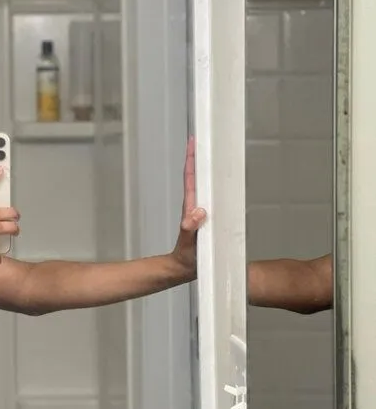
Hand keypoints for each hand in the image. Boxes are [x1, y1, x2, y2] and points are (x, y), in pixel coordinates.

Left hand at [170, 136, 206, 279]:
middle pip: (197, 176)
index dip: (191, 160)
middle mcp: (195, 205)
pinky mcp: (207, 218)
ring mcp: (200, 211)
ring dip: (207, 169)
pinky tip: (223, 181)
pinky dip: (216, 184)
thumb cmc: (187, 257)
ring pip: (204, 185)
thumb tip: (198, 212)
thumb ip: (190, 229)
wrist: (185, 269)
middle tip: (204, 139)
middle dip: (199, 157)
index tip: (193, 142)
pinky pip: (211, 196)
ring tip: (215, 153)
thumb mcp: (189, 244)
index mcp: (191, 207)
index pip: (191, 178)